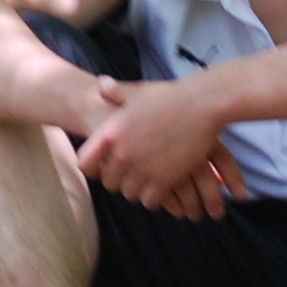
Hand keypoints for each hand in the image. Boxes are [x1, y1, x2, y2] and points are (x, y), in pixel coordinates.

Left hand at [70, 81, 240, 218]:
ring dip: (138, 190)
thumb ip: (116, 92)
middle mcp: (122, 153)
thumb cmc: (170, 96)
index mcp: (110, 133)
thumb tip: (102, 85)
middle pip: (109, 183)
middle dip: (120, 181)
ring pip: (129, 194)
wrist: (201, 104)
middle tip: (133, 175)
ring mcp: (142, 168)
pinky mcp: (164, 180)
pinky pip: (149, 201)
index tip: (103, 168)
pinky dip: (155, 198)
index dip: (93, 169)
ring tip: (148, 181)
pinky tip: (162, 188)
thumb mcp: (138, 92)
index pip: (85, 164)